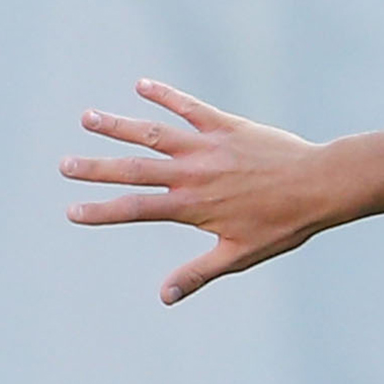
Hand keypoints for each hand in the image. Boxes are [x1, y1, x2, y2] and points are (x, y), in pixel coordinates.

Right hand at [63, 82, 339, 302]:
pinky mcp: (225, 125)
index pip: (135, 210)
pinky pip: (189, 106)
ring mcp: (207, 146)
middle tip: (64, 164)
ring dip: (118, 125)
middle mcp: (192, 173)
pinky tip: (141, 86)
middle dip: (95, 167)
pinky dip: (164, 95)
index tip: (72, 211)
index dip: (101, 211)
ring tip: (87, 118)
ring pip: (153, 133)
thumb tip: (165, 297)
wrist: (320, 185)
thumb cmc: (283, 224)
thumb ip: (198, 273)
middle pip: (133, 169)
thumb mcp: (240, 255)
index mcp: (192, 206)